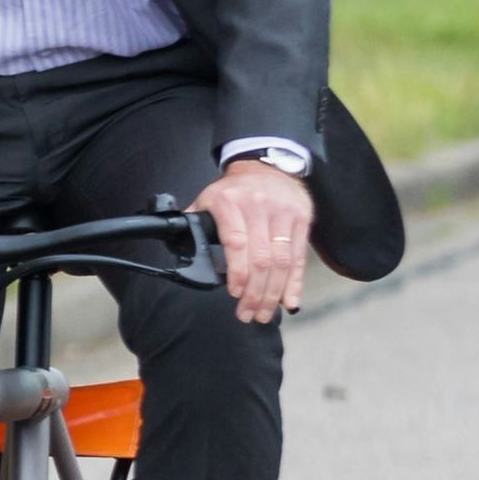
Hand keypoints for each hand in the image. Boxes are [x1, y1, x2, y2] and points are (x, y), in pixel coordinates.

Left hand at [192, 155, 314, 326]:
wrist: (266, 166)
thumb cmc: (234, 190)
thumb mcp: (209, 198)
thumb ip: (195, 222)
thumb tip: (177, 245)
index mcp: (230, 202)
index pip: (236, 242)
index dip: (237, 272)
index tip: (235, 293)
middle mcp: (259, 207)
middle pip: (261, 258)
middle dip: (255, 292)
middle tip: (248, 314)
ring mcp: (283, 213)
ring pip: (281, 261)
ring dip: (273, 293)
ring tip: (264, 313)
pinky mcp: (301, 220)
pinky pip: (298, 257)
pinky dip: (294, 282)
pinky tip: (289, 301)